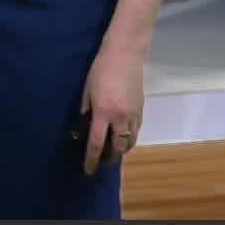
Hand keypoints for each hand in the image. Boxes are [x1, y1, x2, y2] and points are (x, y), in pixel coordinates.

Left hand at [78, 44, 145, 173]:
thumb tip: (83, 128)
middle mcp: (120, 117)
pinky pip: (136, 130)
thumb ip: (85, 111)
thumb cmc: (100, 69)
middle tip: (101, 161)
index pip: (96, 143)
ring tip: (112, 151)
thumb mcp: (87, 90)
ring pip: (130, 141)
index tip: (87, 170)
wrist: (124, 54)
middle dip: (109, 158)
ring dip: (121, 149)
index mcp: (103, 112)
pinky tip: (122, 136)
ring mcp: (133, 114)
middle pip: (117, 147)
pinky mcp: (141, 109)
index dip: (91, 159)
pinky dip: (129, 137)